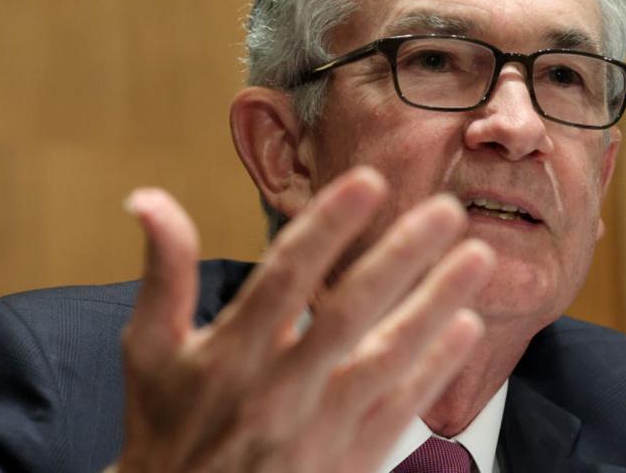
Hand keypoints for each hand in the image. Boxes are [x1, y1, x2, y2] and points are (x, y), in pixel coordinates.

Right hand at [115, 167, 494, 472]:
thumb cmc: (168, 428)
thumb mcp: (150, 350)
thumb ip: (164, 272)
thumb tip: (149, 199)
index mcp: (230, 353)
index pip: (285, 276)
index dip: (328, 226)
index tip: (369, 181)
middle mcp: (278, 389)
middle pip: (349, 312)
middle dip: (402, 257)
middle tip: (448, 209)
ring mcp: (317, 429)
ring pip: (386, 358)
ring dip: (435, 305)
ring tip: (477, 258)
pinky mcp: (348, 460)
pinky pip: (398, 410)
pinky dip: (434, 369)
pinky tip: (465, 327)